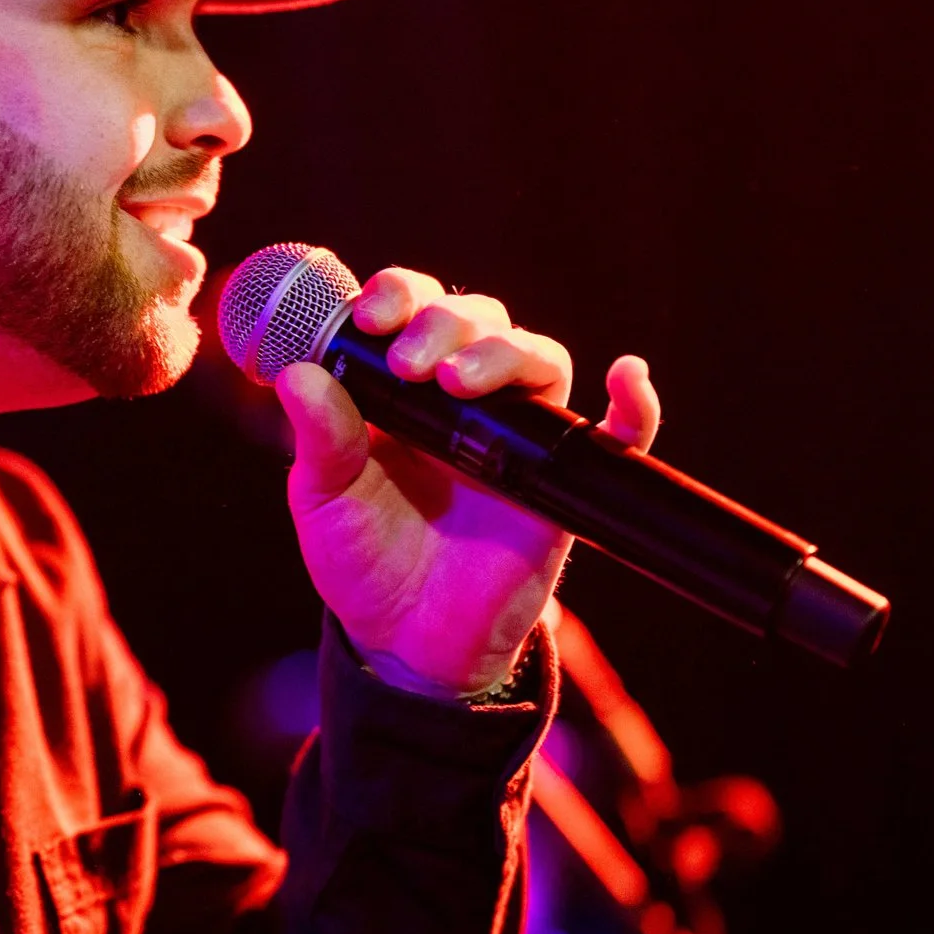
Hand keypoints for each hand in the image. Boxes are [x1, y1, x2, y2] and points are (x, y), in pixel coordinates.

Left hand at [271, 267, 662, 698]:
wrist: (407, 639)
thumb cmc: (363, 559)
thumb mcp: (324, 500)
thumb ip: (318, 440)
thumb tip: (298, 374)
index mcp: (399, 388)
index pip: (413, 309)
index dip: (399, 294)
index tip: (373, 316)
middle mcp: (462, 399)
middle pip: (478, 320)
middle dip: (445, 322)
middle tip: (410, 365)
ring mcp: (515, 436)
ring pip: (537, 359)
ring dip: (503, 352)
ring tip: (457, 381)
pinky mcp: (558, 482)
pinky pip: (619, 435)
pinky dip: (635, 404)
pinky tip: (626, 379)